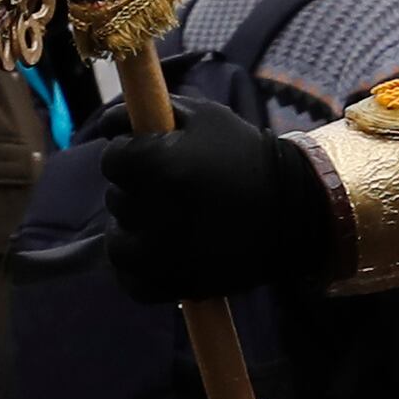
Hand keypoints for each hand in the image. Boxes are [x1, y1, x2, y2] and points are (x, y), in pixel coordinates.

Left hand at [103, 100, 331, 303]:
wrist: (292, 212)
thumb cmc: (243, 155)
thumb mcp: (203, 116)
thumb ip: (150, 111)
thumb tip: (105, 123)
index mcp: (161, 165)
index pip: (113, 158)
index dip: (132, 153)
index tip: (155, 155)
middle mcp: (155, 212)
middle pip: (116, 197)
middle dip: (138, 188)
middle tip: (174, 187)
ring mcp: (161, 256)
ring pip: (117, 239)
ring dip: (134, 227)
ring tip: (168, 219)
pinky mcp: (169, 287)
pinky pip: (129, 278)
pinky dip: (139, 266)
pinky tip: (161, 249)